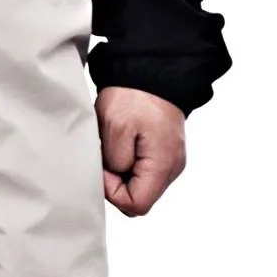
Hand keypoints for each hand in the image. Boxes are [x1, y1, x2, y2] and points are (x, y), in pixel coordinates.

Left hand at [96, 87, 185, 215]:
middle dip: (117, 185)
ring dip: (122, 174)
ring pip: (140, 186)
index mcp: (163, 165)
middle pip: (140, 199)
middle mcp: (172, 168)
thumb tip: (116, 178)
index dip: (113, 193)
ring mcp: (170, 162)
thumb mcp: (114, 128)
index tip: (105, 168)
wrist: (152, 71)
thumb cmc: (135, 95)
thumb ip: (115, 163)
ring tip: (115, 147)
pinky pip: (144, 172)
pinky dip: (129, 164)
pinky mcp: (164, 154)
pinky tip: (123, 145)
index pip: (137, 205)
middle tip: (107, 157)